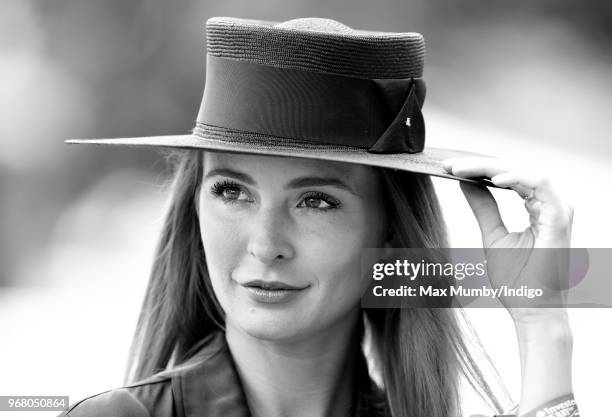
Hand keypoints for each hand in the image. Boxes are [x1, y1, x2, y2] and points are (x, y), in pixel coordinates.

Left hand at [442, 157, 573, 325]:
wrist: (532, 309)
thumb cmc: (517, 279)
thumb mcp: (492, 235)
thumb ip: (483, 207)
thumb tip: (466, 183)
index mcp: (538, 208)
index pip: (509, 177)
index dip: (479, 169)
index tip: (450, 168)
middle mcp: (550, 205)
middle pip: (515, 169)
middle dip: (480, 164)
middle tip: (451, 165)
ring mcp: (557, 209)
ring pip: (525, 171)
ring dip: (491, 167)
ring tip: (463, 169)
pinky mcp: (559, 217)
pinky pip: (539, 184)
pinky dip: (516, 177)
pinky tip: (492, 179)